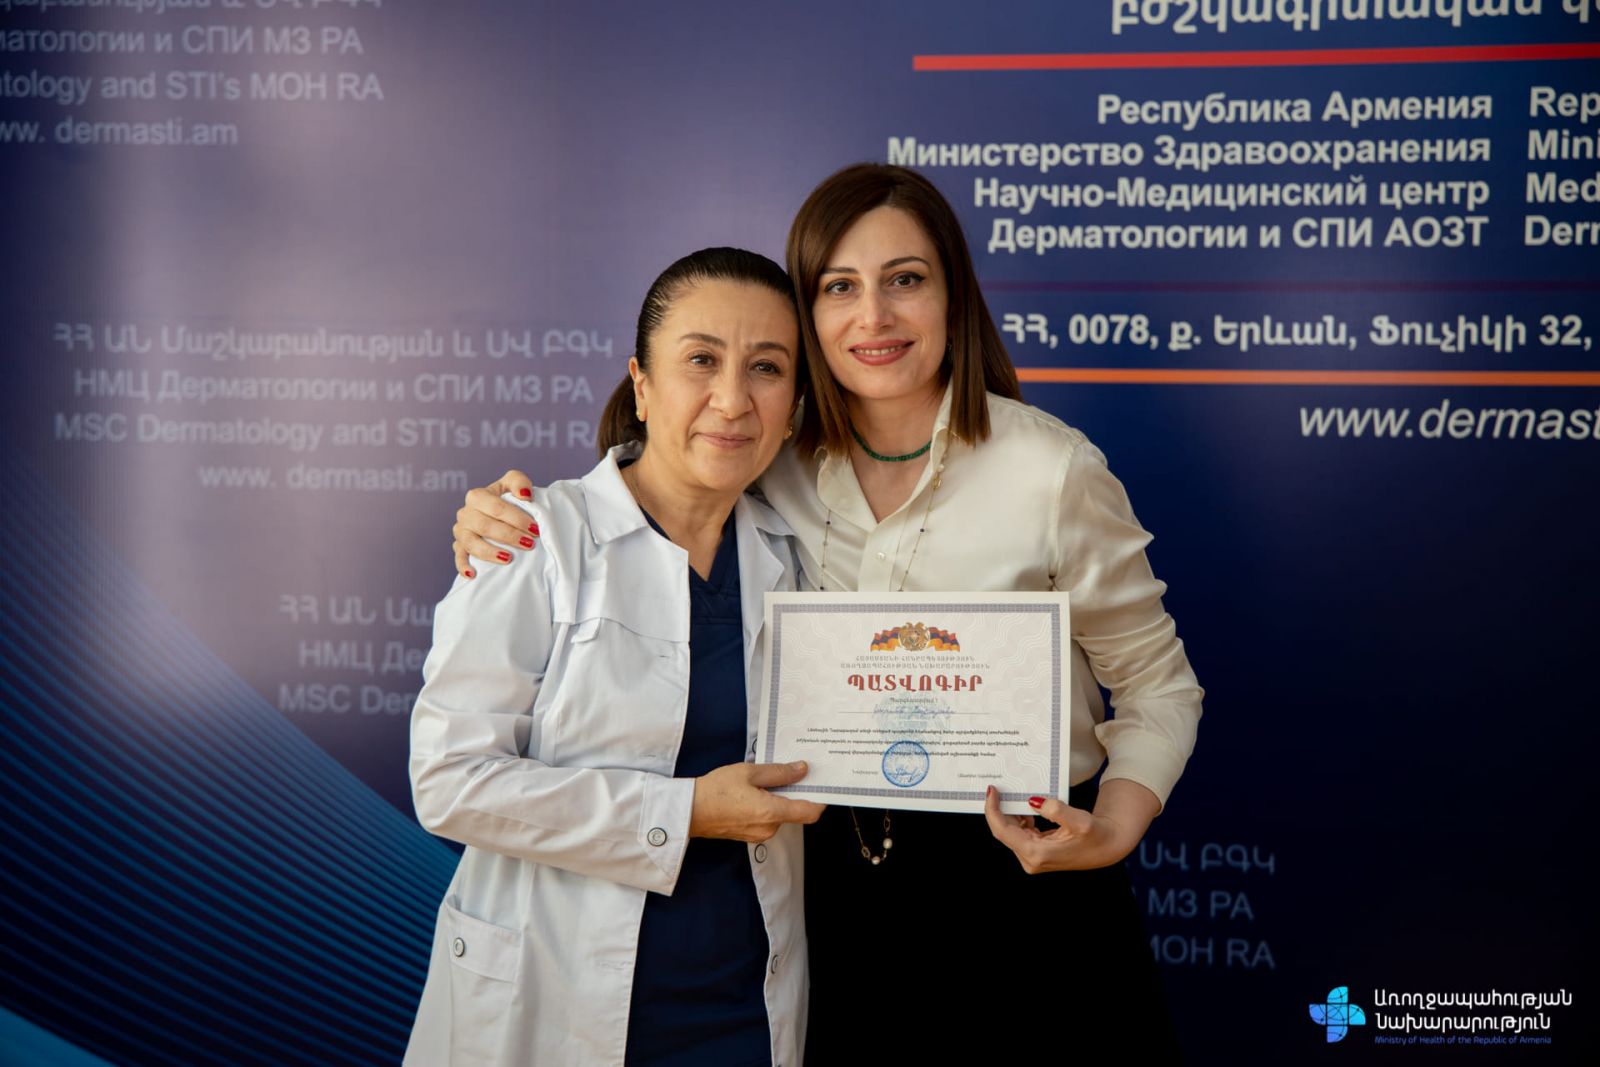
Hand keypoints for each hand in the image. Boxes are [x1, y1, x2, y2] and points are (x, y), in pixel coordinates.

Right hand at [454, 469, 537, 576]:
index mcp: (477, 496)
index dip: (516, 518)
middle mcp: (465, 513)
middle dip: (509, 536)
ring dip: (490, 552)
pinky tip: (473, 574)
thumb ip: (519, 482)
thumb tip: (525, 496)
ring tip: (509, 558)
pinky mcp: (460, 547)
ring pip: (472, 543)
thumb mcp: (513, 483)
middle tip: (529, 544)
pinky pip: (459, 558)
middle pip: (485, 526)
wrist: (499, 513)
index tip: (535, 529)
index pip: (496, 507)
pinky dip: (463, 566)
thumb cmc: (507, 497)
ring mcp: (461, 532)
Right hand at [690, 761, 825, 842]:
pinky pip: (767, 820)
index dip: (821, 799)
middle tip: (791, 771)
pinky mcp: (749, 834)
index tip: (823, 784)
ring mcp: (758, 834)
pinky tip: (754, 792)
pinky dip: (767, 806)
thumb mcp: (748, 772)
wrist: (687, 811)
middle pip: (795, 812)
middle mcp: (768, 828)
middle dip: (795, 793)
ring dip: (778, 799)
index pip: (810, 812)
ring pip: (780, 815)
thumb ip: (779, 772)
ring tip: (764, 780)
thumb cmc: (714, 791)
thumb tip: (802, 770)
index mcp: (771, 812)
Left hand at [982, 778, 1158, 873]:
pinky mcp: (1037, 853)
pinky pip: (1020, 833)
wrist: (1108, 846)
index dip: (992, 810)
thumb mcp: (1079, 820)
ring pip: (1011, 832)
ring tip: (1010, 793)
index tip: (991, 791)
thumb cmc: (1096, 835)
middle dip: (999, 809)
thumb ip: (1056, 810)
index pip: (1002, 831)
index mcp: (1036, 853)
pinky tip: (1024, 805)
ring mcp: (1033, 858)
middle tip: (999, 786)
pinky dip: (1019, 818)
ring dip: (1009, 813)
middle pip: (1004, 831)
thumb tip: (1033, 801)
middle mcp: (1031, 859)